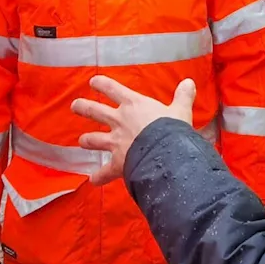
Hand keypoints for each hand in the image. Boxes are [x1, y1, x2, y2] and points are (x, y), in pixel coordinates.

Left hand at [72, 76, 195, 185]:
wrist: (165, 154)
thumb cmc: (171, 129)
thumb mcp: (180, 110)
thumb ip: (183, 97)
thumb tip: (189, 82)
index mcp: (133, 105)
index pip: (112, 89)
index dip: (101, 84)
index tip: (93, 82)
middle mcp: (119, 121)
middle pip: (95, 111)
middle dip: (83, 108)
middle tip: (75, 106)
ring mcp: (115, 142)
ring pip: (94, 140)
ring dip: (87, 140)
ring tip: (81, 140)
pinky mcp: (117, 163)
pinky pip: (104, 172)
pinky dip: (98, 177)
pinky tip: (93, 180)